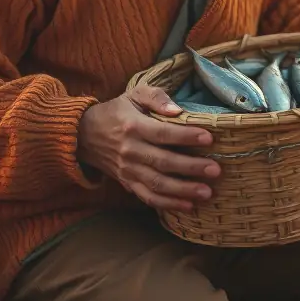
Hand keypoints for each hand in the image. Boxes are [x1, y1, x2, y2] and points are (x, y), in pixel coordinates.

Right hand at [77, 84, 220, 211]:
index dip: (186, 136)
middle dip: (191, 168)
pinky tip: (188, 206)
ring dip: (183, 190)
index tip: (209, 138)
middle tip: (215, 170)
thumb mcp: (134, 94)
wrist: (84, 135)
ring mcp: (128, 170)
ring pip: (157, 184)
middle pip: (163, 162)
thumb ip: (156, 97)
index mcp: (133, 126)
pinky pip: (148, 197)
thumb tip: (177, 110)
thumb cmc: (116, 112)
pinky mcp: (127, 183)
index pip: (162, 133)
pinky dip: (168, 204)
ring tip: (206, 192)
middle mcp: (130, 151)